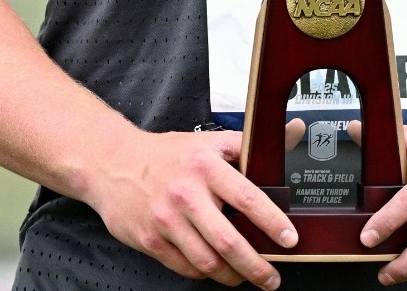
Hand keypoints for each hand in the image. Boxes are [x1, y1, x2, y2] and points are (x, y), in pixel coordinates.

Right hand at [85, 129, 297, 287]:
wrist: (112, 164)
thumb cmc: (166, 155)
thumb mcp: (208, 142)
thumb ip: (250, 145)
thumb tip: (294, 131)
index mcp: (205, 166)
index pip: (247, 198)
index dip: (272, 222)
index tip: (289, 240)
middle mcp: (185, 194)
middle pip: (229, 242)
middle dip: (256, 266)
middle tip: (272, 278)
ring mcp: (166, 220)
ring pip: (208, 262)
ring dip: (233, 276)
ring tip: (247, 277)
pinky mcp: (150, 240)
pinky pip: (185, 268)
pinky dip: (206, 274)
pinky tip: (217, 270)